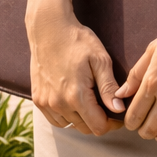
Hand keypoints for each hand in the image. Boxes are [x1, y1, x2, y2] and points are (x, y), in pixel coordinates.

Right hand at [27, 7, 123, 135]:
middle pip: (85, 128)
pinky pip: (55, 119)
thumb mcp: (100, 60)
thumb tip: (119, 109)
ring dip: (82, 119)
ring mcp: (46, 103)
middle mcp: (59, 104)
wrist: (49, 29)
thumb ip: (109, 87)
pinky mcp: (37, 99)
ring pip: (70, 125)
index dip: (112, 124)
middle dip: (98, 121)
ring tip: (91, 102)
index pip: (98, 127)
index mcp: (76, 96)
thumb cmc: (77, 41)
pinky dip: (66, 117)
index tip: (118, 115)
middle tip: (107, 106)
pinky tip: (73, 103)